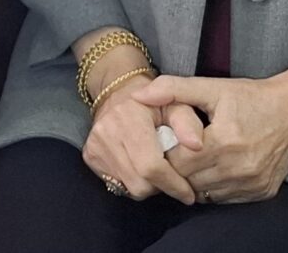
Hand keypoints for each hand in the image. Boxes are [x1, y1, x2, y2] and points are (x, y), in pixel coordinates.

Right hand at [82, 74, 200, 203]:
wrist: (119, 93)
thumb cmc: (155, 103)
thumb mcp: (178, 106)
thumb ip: (189, 124)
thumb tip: (197, 146)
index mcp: (129, 118)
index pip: (151, 166)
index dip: (173, 184)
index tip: (189, 193)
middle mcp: (107, 133)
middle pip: (140, 183)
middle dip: (161, 187)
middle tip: (173, 179)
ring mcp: (95, 146)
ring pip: (129, 187)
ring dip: (148, 186)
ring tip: (157, 171)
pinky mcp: (90, 156)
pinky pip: (117, 184)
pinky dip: (133, 181)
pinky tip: (141, 168)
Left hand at [127, 69, 287, 204]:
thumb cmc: (252, 96)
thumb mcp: (213, 87)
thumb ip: (173, 89)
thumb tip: (139, 95)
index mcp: (223, 141)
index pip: (176, 161)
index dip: (166, 151)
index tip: (166, 140)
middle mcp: (238, 167)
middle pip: (188, 180)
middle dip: (177, 167)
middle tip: (177, 151)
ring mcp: (251, 183)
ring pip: (204, 193)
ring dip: (194, 180)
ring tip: (194, 159)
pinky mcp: (262, 192)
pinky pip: (224, 199)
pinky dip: (214, 187)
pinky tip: (214, 168)